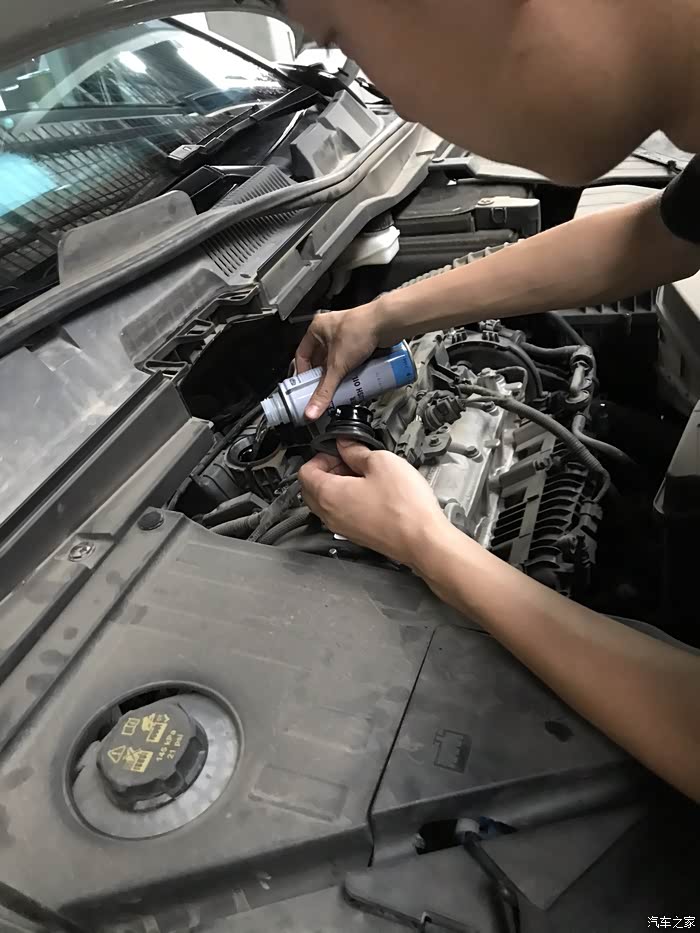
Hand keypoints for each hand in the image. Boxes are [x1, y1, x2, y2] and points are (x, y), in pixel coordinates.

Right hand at [294, 305, 380, 419]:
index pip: (301, 355)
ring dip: (337, 375)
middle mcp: (330, 330)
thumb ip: (325, 390)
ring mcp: (345, 335)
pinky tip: (353, 380)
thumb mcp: (337, 365)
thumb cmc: (361, 328)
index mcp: (317, 329)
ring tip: (339, 388)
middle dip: (323, 377)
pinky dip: (350, 370)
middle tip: (323, 391)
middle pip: (320, 360)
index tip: (305, 387)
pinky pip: (350, 360)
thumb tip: (313, 409)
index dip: (302, 373)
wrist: (387, 323)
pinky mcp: (360, 340)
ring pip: (336, 361)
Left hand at [299, 439, 449, 567]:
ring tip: (364, 475)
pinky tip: (372, 492)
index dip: (320, 456)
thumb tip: (346, 444)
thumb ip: (356, 450)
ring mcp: (342, 528)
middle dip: (327, 470)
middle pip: (311, 488)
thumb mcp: (381, 463)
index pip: (305, 472)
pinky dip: (348, 500)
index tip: (338, 451)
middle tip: (349, 460)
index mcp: (329, 494)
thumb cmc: (404, 507)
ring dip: (338, 485)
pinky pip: (341, 514)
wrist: (423, 540)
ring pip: (326, 502)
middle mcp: (330, 515)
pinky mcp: (357, 535)